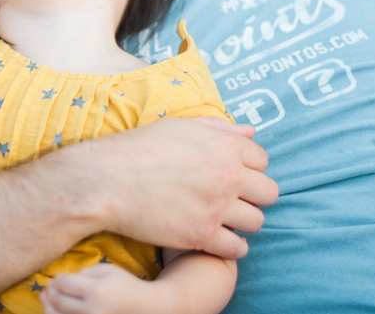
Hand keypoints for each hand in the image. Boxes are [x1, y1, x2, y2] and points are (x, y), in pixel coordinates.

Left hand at [41, 264, 152, 313]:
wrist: (144, 308)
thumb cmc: (124, 285)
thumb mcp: (106, 270)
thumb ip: (81, 273)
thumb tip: (55, 284)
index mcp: (97, 291)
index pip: (63, 284)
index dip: (56, 279)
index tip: (58, 278)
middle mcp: (93, 311)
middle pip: (58, 301)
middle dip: (51, 292)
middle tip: (52, 287)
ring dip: (50, 306)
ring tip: (49, 298)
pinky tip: (56, 310)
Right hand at [64, 117, 277, 258]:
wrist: (106, 180)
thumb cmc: (138, 149)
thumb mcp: (180, 126)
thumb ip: (219, 128)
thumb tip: (251, 131)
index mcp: (225, 145)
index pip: (262, 160)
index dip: (247, 169)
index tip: (231, 176)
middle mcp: (228, 175)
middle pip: (268, 193)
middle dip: (252, 196)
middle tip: (230, 200)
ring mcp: (217, 207)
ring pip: (256, 222)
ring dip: (241, 222)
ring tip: (220, 219)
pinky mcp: (203, 235)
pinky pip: (237, 248)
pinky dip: (228, 246)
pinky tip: (212, 238)